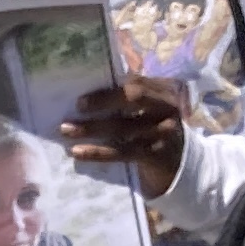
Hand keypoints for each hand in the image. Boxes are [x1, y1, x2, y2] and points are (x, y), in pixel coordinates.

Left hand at [60, 81, 187, 202]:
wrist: (177, 163)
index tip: (82, 96)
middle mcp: (168, 106)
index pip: (136, 81)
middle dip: (102, 101)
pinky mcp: (156, 153)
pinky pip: (122, 151)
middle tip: (76, 109)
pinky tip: (78, 152)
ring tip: (67, 131)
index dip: (109, 87)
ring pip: (123, 127)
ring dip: (92, 129)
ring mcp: (165, 130)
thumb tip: (86, 96)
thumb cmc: (152, 130)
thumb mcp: (149, 110)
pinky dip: (98, 152)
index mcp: (164, 90)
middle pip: (133, 98)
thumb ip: (129, 99)